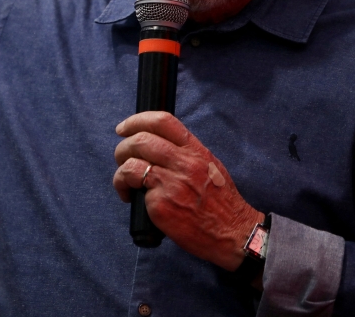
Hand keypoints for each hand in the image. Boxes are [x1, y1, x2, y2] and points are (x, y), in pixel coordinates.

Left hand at [112, 111, 263, 270]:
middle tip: (121, 159)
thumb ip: (185, 153)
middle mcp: (184, 163)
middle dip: (122, 148)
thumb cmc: (220, 203)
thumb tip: (156, 144)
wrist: (234, 234)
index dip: (136, 121)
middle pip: (141, 140)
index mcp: (196, 151)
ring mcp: (172, 183)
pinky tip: (130, 198)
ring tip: (124, 181)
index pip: (163, 121)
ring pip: (131, 164)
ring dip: (120, 171)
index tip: (123, 128)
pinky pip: (134, 189)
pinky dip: (125, 190)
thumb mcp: (209, 167)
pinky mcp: (161, 204)